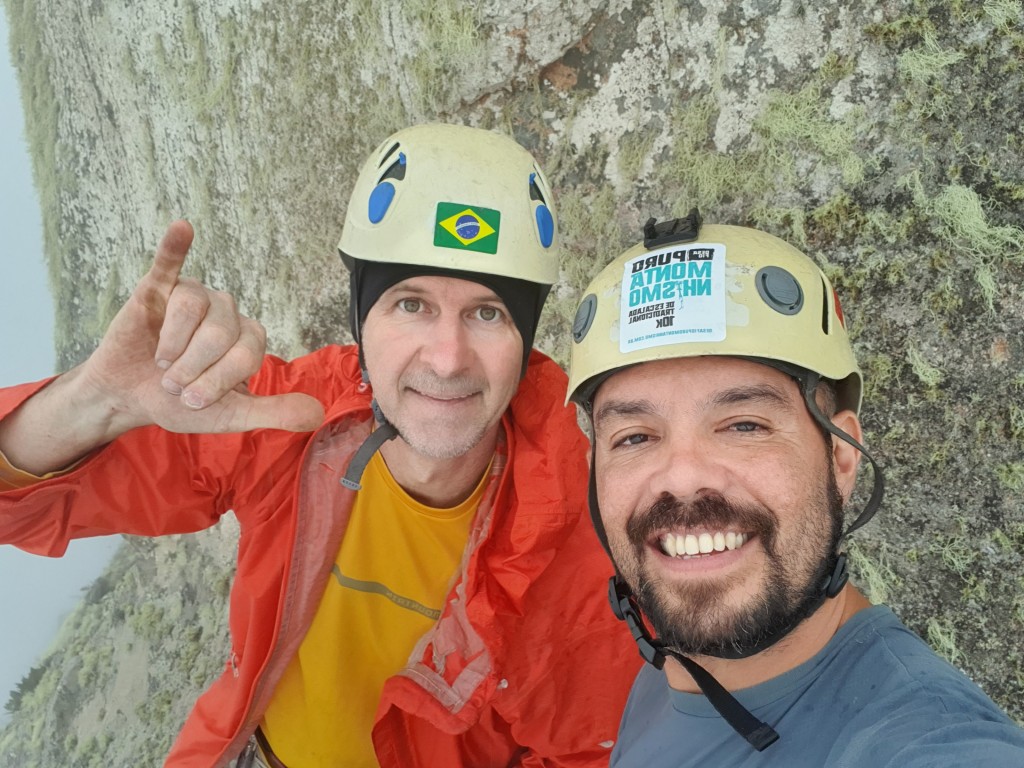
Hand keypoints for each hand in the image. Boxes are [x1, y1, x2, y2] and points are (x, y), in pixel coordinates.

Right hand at [77, 220, 324, 435]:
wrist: (129, 397)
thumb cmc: (181, 402)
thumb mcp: (231, 416)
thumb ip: (272, 413)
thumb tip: (318, 414)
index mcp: (248, 339)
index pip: (246, 354)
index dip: (216, 381)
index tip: (194, 400)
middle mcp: (227, 313)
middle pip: (218, 335)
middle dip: (190, 370)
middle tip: (172, 383)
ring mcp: (195, 297)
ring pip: (191, 310)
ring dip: (171, 347)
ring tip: (159, 362)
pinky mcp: (159, 288)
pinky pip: (169, 264)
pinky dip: (174, 247)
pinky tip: (182, 229)